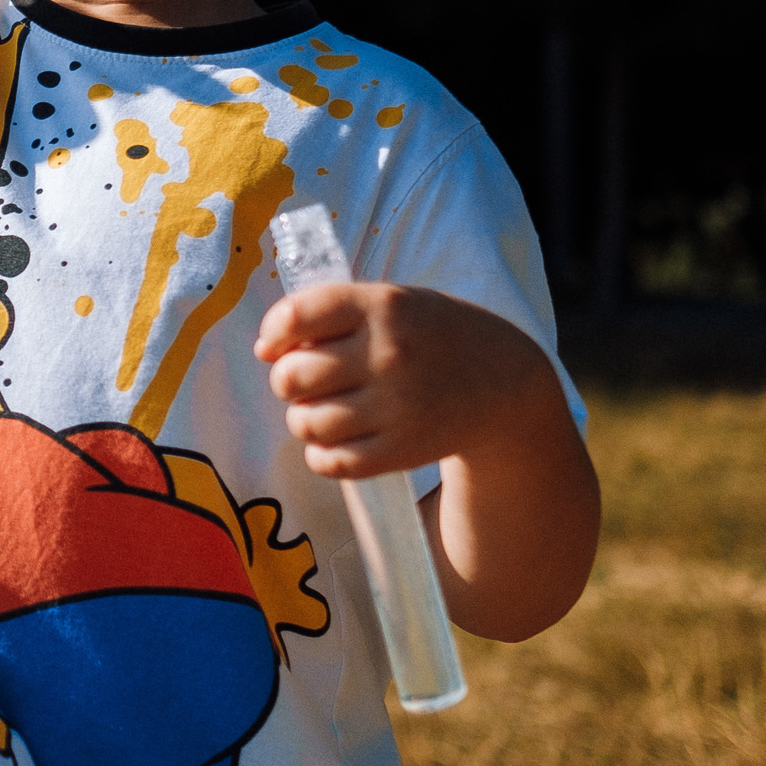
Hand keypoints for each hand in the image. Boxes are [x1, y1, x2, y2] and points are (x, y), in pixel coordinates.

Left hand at [253, 282, 558, 480]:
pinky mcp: (402, 451)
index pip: (296, 316)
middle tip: (308, 381)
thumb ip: (328, 313)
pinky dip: (321, 454)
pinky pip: (331, 462)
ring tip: (326, 409)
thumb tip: (264, 349)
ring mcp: (397, 406)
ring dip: (303, 418)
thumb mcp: (391, 302)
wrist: (502, 381)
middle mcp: (389, 354)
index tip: (276, 344)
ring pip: (306, 422)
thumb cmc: (429, 335)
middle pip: (292, 376)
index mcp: (383, 306)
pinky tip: (337, 439)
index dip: (273, 334)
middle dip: (287, 380)